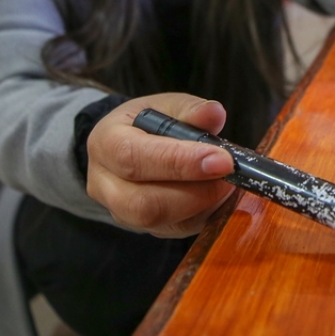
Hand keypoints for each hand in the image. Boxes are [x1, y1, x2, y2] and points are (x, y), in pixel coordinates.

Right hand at [86, 93, 235, 237]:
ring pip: (159, 222)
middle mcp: (105, 184)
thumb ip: (189, 109)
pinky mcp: (146, 229)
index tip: (222, 160)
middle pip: (143, 203)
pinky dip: (204, 213)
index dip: (180, 162)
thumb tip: (214, 114)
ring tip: (226, 182)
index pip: (134, 158)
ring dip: (201, 204)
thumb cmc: (148, 124)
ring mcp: (122, 212)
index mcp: (105, 143)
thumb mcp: (165, 106)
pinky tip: (220, 195)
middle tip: (230, 174)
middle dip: (195, 191)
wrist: (128, 148)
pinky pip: (177, 230)